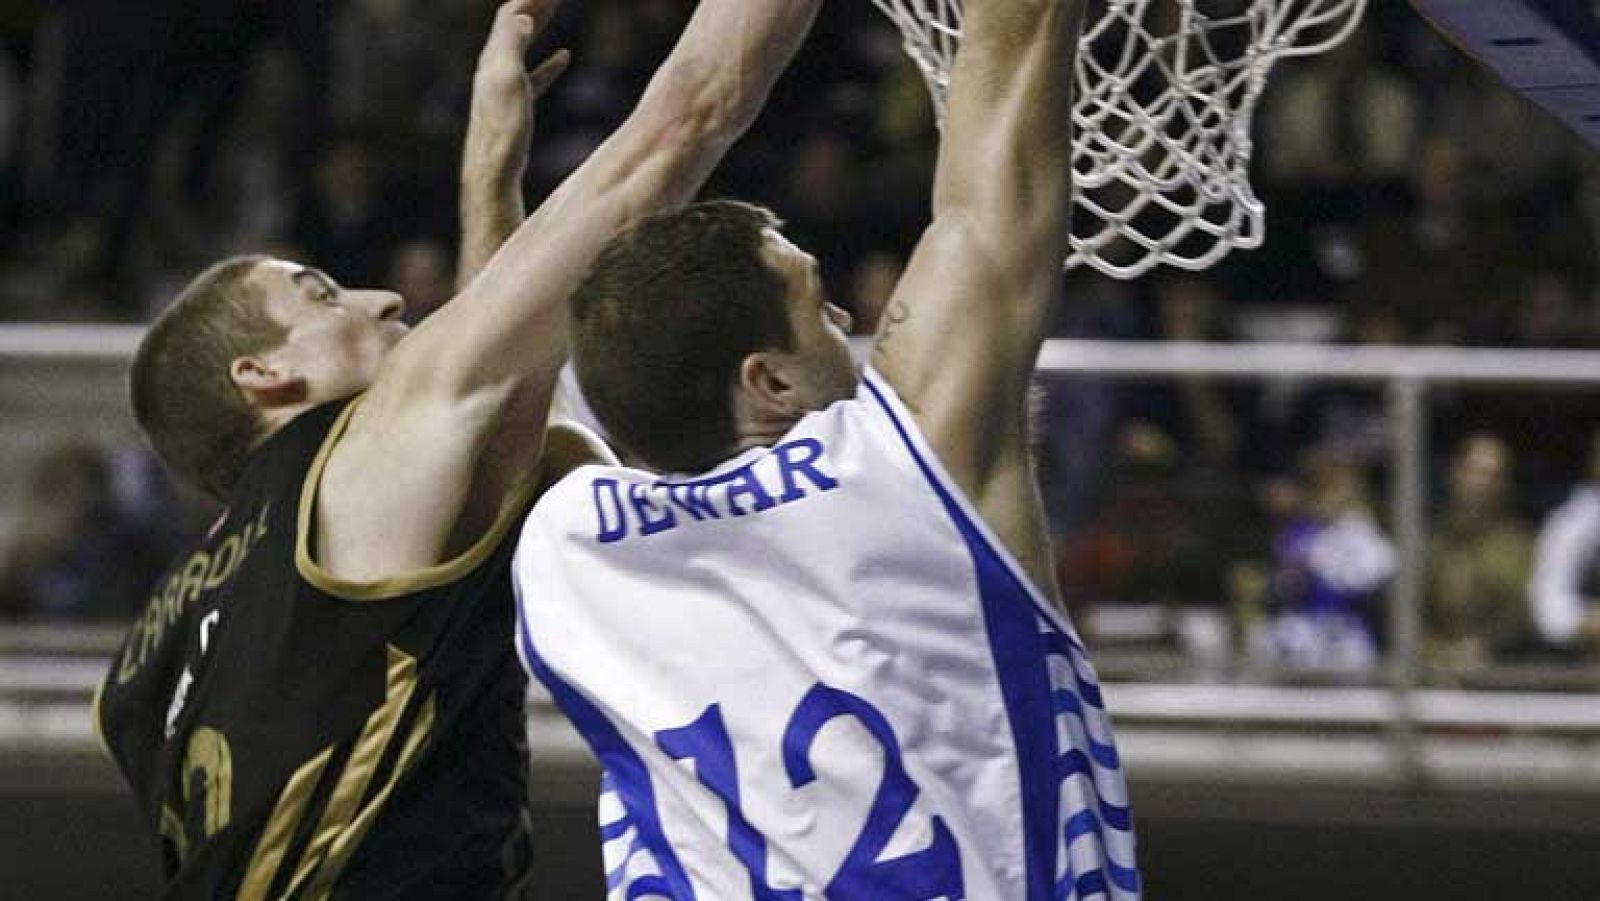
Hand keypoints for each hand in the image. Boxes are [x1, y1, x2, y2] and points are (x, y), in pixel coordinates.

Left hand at [471, 0, 570, 166]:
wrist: (494, 171)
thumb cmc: (503, 128)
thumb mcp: (508, 80)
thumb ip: (512, 45)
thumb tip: (522, 15)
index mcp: (492, 58)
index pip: (510, 14)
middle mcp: (494, 67)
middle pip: (514, 24)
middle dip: (535, 3)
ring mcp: (503, 86)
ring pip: (522, 45)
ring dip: (540, 23)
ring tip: (555, 7)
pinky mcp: (515, 105)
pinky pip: (534, 73)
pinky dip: (549, 60)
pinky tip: (565, 56)